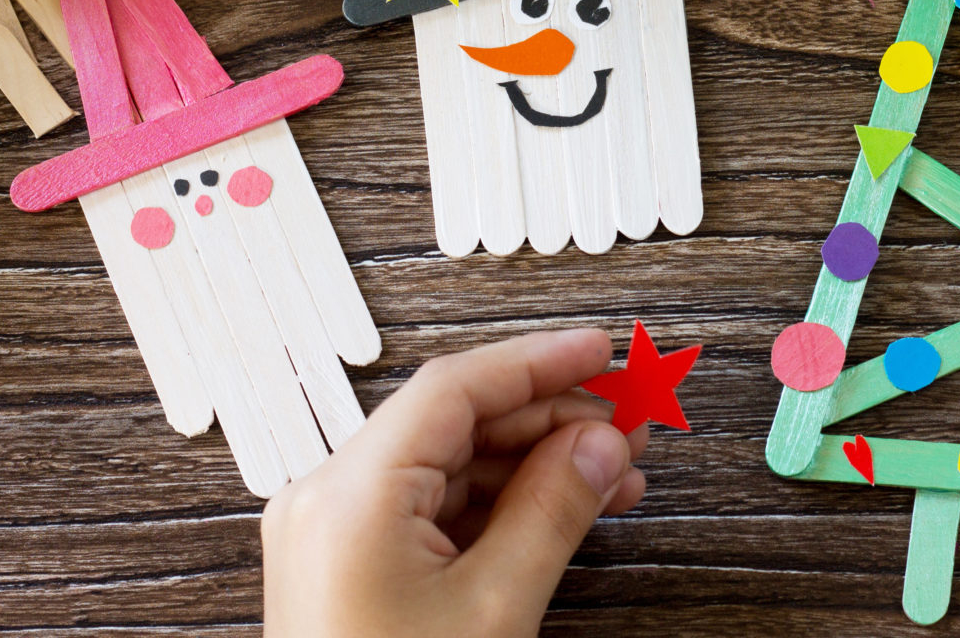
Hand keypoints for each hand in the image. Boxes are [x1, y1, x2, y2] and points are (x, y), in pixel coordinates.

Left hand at [262, 329, 649, 636]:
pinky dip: (500, 501)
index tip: (604, 351)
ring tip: (616, 473)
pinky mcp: (348, 566)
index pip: (455, 388)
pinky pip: (433, 506)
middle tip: (631, 417)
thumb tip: (600, 443)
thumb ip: (553, 511)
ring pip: (450, 463)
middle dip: (550, 415)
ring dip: (534, 460)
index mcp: (348, 493)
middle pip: (455, 421)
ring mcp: (334, 533)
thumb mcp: (494, 609)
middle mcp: (329, 498)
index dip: (539, 360)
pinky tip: (564, 506)